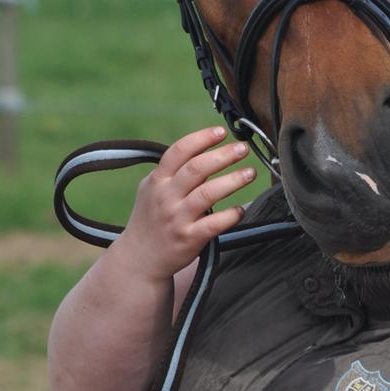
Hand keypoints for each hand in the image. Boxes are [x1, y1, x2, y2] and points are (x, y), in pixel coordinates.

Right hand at [123, 125, 255, 282]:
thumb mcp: (152, 190)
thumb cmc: (151, 219)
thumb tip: (202, 147)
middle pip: (196, 169)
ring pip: (207, 194)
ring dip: (232, 181)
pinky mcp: (188, 238)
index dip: (201, 139)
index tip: (221, 132)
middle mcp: (166, 197)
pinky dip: (229, 215)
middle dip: (223, 155)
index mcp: (157, 181)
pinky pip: (213, 224)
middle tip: (243, 149)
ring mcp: (177, 218)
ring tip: (250, 173)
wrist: (139, 258)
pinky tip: (240, 209)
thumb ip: (172, 171)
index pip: (179, 151)